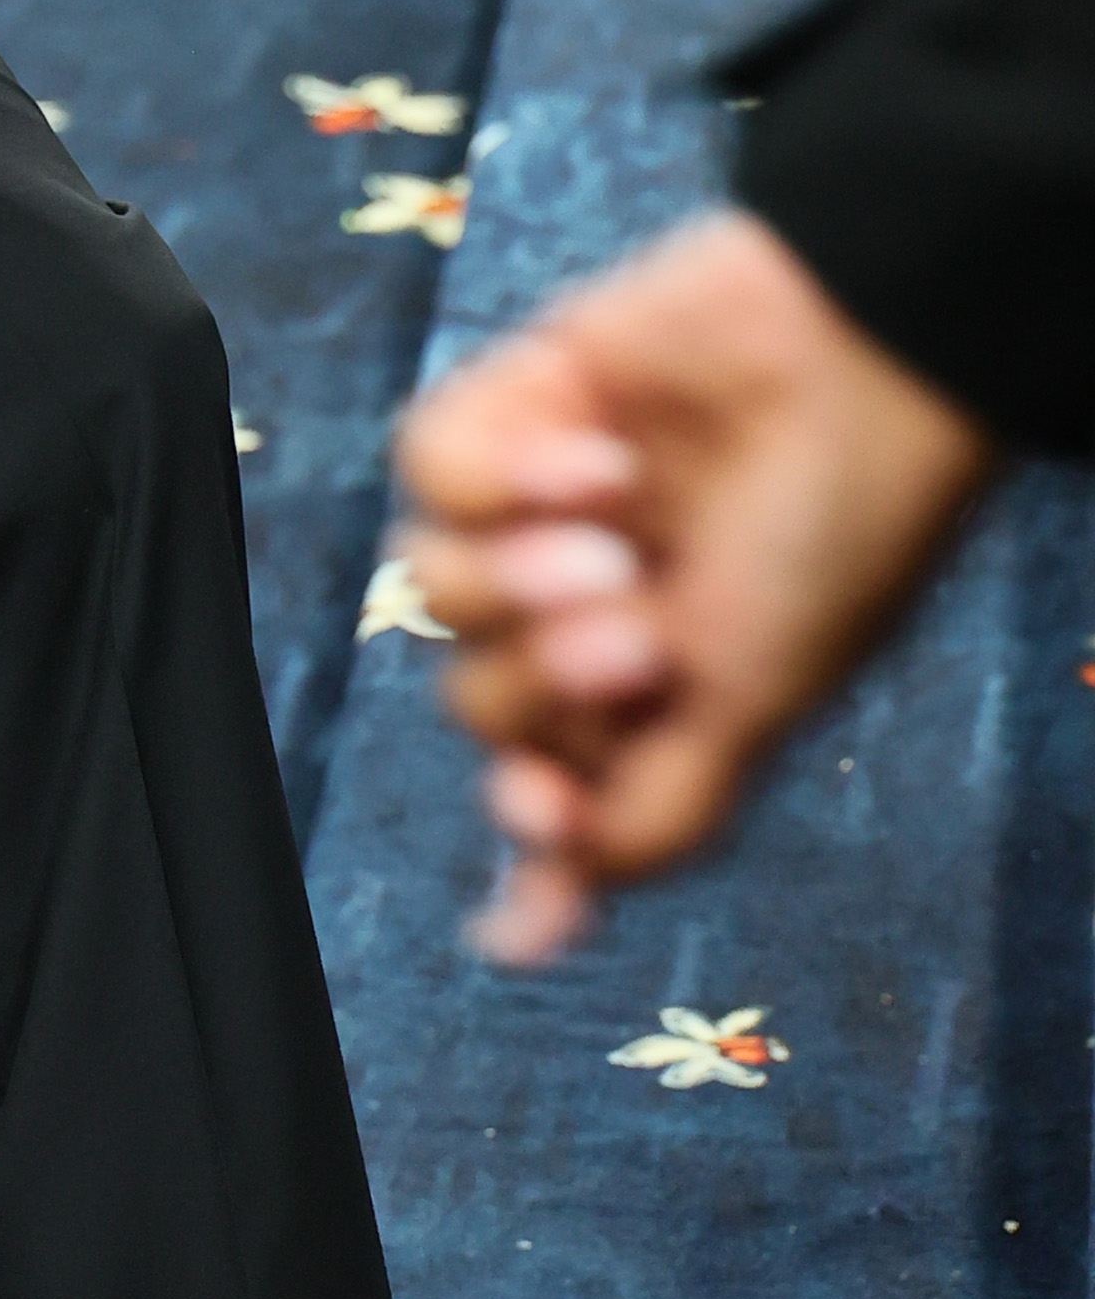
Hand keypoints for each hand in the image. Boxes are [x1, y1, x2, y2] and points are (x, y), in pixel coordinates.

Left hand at [397, 208, 993, 958]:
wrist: (869, 353)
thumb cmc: (840, 532)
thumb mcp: (755, 705)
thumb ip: (645, 824)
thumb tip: (520, 945)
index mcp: (652, 692)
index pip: (533, 784)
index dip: (524, 803)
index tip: (545, 801)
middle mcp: (585, 605)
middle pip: (480, 695)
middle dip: (550, 678)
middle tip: (641, 625)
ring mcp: (541, 503)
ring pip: (437, 586)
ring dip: (518, 577)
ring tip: (618, 529)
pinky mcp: (518, 400)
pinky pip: (429, 467)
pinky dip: (498, 475)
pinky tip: (598, 456)